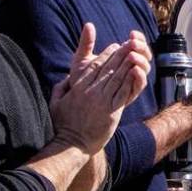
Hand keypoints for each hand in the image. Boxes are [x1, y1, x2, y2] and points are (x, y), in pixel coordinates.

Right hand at [50, 30, 150, 153]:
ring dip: (126, 64)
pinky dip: (130, 81)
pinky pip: (122, 93)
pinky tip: (136, 72)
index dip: (105, 54)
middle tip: (128, 45)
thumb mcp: (55, 104)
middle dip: (119, 55)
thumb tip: (66, 77)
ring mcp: (101, 101)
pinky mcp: (111, 111)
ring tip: (135, 54)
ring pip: (116, 78)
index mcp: (77, 87)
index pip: (93, 66)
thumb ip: (60, 88)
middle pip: (107, 68)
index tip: (113, 46)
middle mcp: (90, 91)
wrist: (72, 145)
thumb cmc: (63, 126)